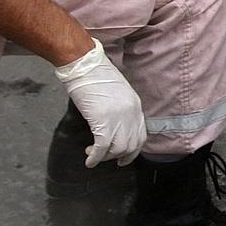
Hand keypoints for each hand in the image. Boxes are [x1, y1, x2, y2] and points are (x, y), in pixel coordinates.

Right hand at [53, 39, 145, 167]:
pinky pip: (102, 148)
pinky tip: (89, 160)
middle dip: (121, 157)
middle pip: (132, 145)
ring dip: (105, 157)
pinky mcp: (103, 121)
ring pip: (118, 149)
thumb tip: (114, 125)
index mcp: (135, 105)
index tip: (125, 156)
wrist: (84, 65)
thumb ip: (120, 109)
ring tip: (93, 155)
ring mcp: (118, 118)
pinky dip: (95, 157)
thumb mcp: (116, 93)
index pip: (141, 134)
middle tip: (110, 161)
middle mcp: (131, 113)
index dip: (133, 149)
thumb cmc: (95, 75)